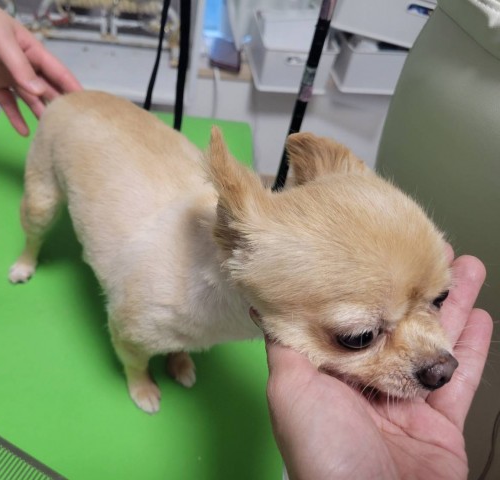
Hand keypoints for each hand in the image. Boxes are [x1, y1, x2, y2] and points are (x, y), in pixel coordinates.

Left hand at [0, 0, 81, 135]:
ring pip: (29, 99)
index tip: (86, 104)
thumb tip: (37, 91)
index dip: (72, 87)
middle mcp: (23, 65)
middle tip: (72, 125)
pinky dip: (15, 117)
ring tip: (52, 133)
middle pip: (46, 89)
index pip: (58, 72)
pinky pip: (7, 103)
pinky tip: (25, 132)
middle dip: (59, 105)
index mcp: (32, 50)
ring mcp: (8, 74)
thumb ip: (19, 66)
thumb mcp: (0, 38)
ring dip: (40, 114)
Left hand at [266, 254, 492, 478]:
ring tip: (467, 267)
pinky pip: (460, 378)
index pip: (356, 319)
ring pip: (434, 342)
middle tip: (435, 249)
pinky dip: (474, 348)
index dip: (372, 287)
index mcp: (333, 374)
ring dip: (452, 305)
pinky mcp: (439, 423)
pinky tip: (481, 316)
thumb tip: (264, 309)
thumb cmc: (322, 451)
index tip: (383, 252)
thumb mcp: (290, 389)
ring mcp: (406, 402)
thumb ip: (285, 347)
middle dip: (418, 287)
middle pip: (400, 324)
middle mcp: (369, 384)